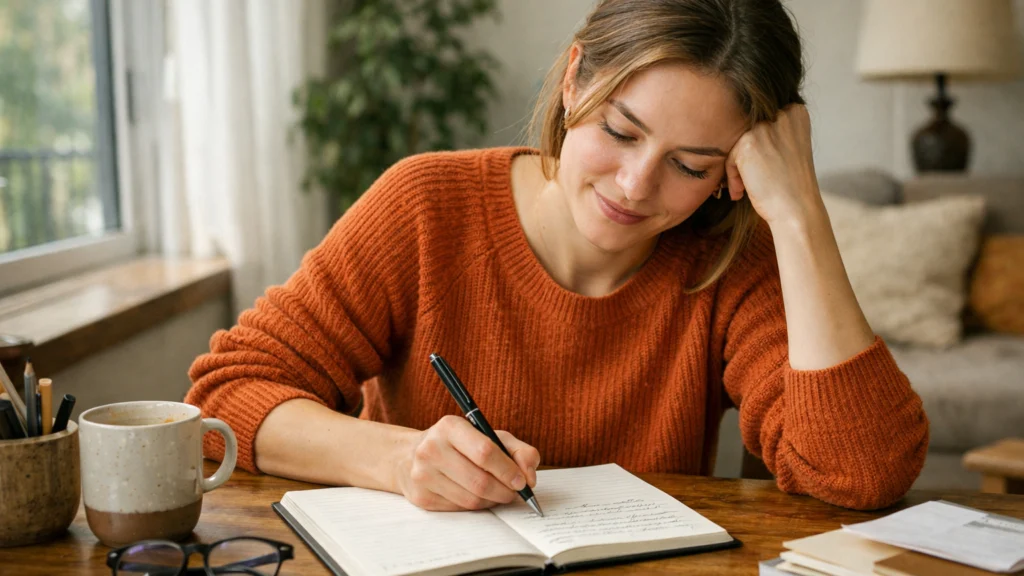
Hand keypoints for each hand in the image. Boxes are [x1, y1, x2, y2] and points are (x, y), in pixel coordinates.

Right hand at [393, 415, 540, 510]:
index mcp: (449, 427)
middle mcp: (431, 449)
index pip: (485, 452)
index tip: (522, 481)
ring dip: (492, 501)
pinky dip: (475, 506)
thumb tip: (530, 478)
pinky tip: (477, 496)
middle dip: (504, 491)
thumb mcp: (488, 436)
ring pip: (471, 500)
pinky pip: (459, 509)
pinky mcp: (421, 497)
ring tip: (497, 493)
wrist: (410, 456)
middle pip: (479, 481)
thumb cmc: (459, 445)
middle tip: (514, 493)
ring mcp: (423, 475)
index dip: (508, 470)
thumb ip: (518, 450)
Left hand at [723, 104, 823, 228]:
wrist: (797, 208)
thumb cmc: (792, 185)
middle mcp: (782, 114)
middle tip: (752, 180)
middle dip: (747, 157)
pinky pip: (730, 157)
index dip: (760, 147)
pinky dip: (732, 176)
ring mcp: (765, 127)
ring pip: (738, 144)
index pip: (764, 121)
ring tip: (746, 188)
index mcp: (796, 112)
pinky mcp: (747, 142)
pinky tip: (742, 191)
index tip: (765, 166)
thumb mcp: (790, 147)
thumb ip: (774, 133)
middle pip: (749, 131)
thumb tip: (745, 131)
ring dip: (738, 168)